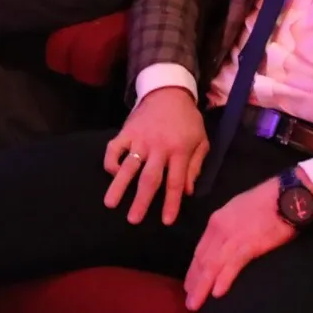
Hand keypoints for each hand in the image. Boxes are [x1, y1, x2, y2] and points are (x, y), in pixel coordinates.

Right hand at [102, 87, 208, 225]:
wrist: (168, 91)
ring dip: (119, 186)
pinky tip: (111, 173)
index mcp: (180, 151)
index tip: (166, 221)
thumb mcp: (201, 141)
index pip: (175, 183)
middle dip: (141, 201)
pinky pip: (114, 148)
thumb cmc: (188, 120)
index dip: (171, 203)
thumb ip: (196, 166)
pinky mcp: (126, 131)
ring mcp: (140, 139)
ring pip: (128, 166)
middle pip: (149, 179)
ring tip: (110, 203)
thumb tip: (187, 192)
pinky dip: (111, 161)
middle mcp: (159, 147)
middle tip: (133, 220)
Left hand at [182, 176, 295, 309]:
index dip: (194, 269)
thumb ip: (230, 227)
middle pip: (202, 260)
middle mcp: (219, 229)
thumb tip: (227, 243)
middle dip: (194, 282)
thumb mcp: (239, 211)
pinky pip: (232, 265)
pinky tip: (216, 293)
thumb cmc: (267, 202)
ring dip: (202, 287)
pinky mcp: (249, 244)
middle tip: (189, 301)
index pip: (201, 249)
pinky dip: (223, 280)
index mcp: (217, 221)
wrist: (285, 195)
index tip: (189, 284)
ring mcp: (232, 237)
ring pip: (211, 266)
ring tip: (195, 304)